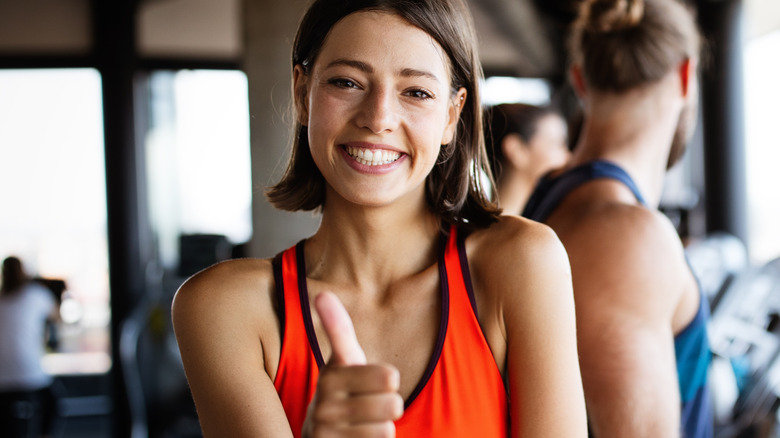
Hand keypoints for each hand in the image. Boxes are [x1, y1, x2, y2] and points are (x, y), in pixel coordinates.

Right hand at [302, 291, 402, 437]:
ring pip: (386, 430)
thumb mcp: (340, 361)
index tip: (372, 380)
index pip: (389, 377)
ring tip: (363, 424)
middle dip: (389, 405)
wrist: (317, 435)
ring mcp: (328, 434)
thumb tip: (321, 293)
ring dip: (382, 428)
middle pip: (392, 405)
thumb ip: (337, 328)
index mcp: (330, 377)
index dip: (388, 380)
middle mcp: (324, 407)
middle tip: (370, 405)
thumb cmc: (340, 391)